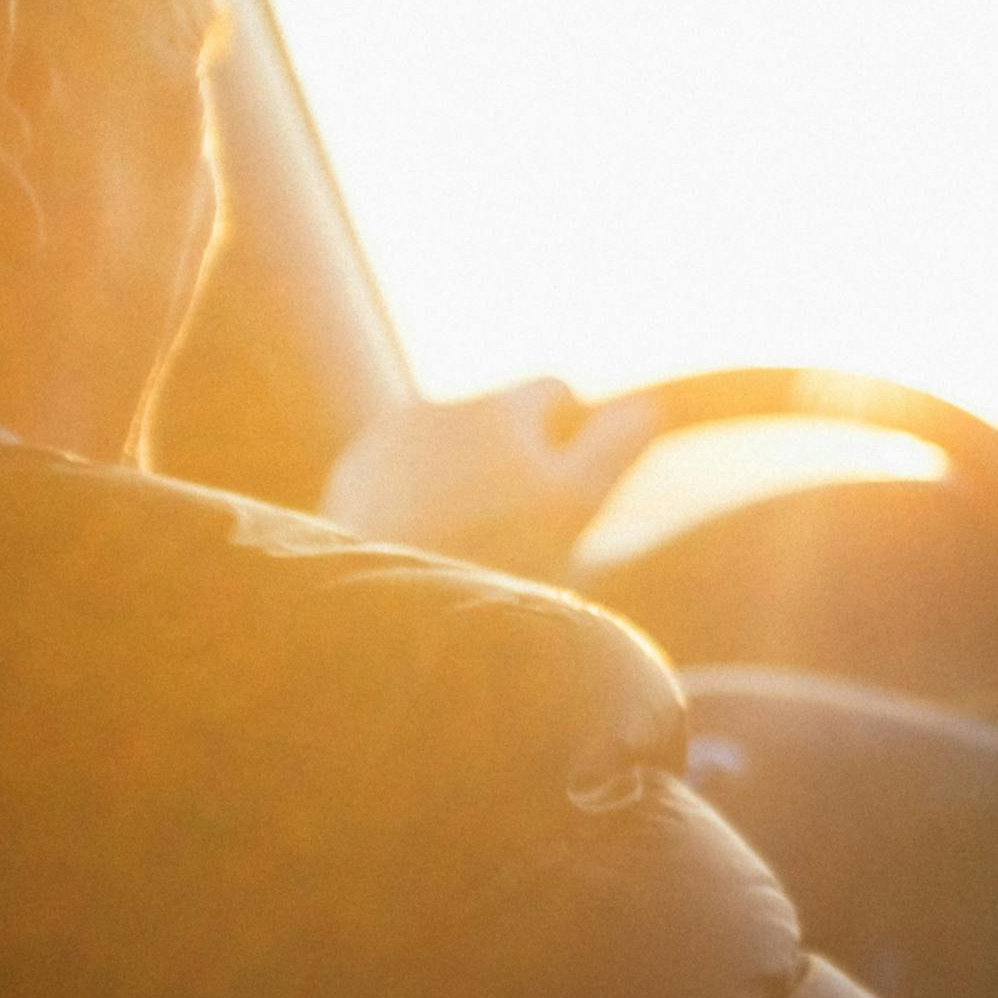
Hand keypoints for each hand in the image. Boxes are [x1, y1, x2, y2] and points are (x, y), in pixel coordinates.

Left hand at [318, 378, 661, 580]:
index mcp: (498, 409)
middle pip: (496, 418)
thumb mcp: (576, 503)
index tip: (570, 484)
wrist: (384, 608)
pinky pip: (398, 473)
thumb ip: (615, 445)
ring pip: (446, 446)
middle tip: (522, 527)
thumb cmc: (491, 558)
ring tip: (469, 544)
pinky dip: (415, 500)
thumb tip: (650, 405)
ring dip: (463, 477)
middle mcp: (436, 409)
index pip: (553, 389)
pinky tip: (423, 548)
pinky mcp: (348, 479)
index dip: (572, 435)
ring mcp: (384, 441)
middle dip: (512, 456)